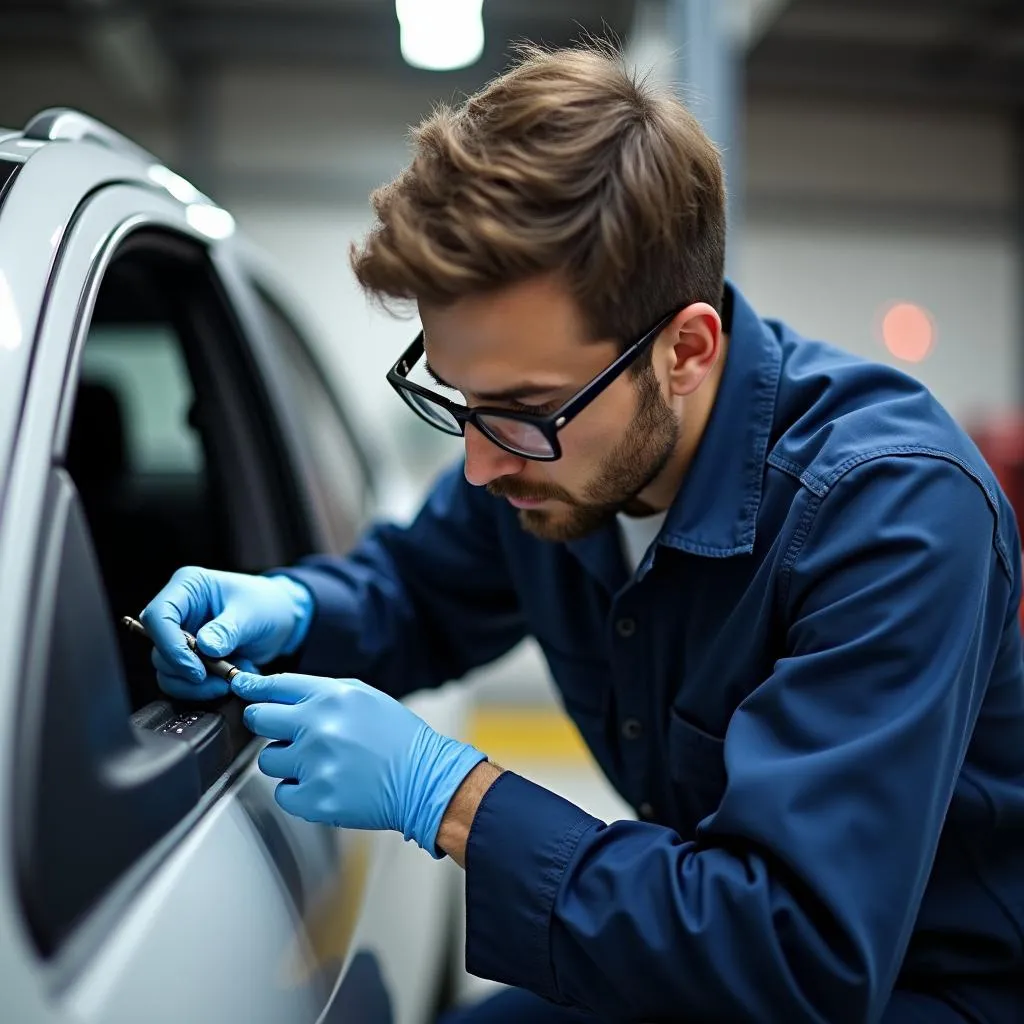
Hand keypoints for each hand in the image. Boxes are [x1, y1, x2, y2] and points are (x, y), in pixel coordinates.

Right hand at [141, 567, 312, 699]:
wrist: (282, 618)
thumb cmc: (267, 604)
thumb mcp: (253, 613)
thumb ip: (228, 630)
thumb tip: (205, 648)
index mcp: (188, 587)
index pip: (159, 616)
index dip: (170, 645)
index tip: (196, 669)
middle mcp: (179, 611)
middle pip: (158, 648)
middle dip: (186, 671)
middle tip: (220, 679)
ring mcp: (181, 636)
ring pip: (166, 670)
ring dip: (195, 685)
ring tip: (228, 680)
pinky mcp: (189, 657)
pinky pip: (181, 681)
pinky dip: (202, 689)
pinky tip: (227, 681)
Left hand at [232, 671, 486, 855]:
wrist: (424, 779)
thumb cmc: (396, 737)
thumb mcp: (362, 696)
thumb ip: (319, 691)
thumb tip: (276, 690)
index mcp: (330, 696)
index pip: (273, 686)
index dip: (255, 690)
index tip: (245, 692)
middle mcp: (318, 726)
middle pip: (258, 719)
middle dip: (267, 724)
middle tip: (284, 733)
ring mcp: (314, 764)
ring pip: (267, 760)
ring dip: (285, 762)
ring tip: (317, 763)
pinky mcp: (315, 799)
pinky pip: (283, 793)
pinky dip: (298, 792)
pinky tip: (324, 783)